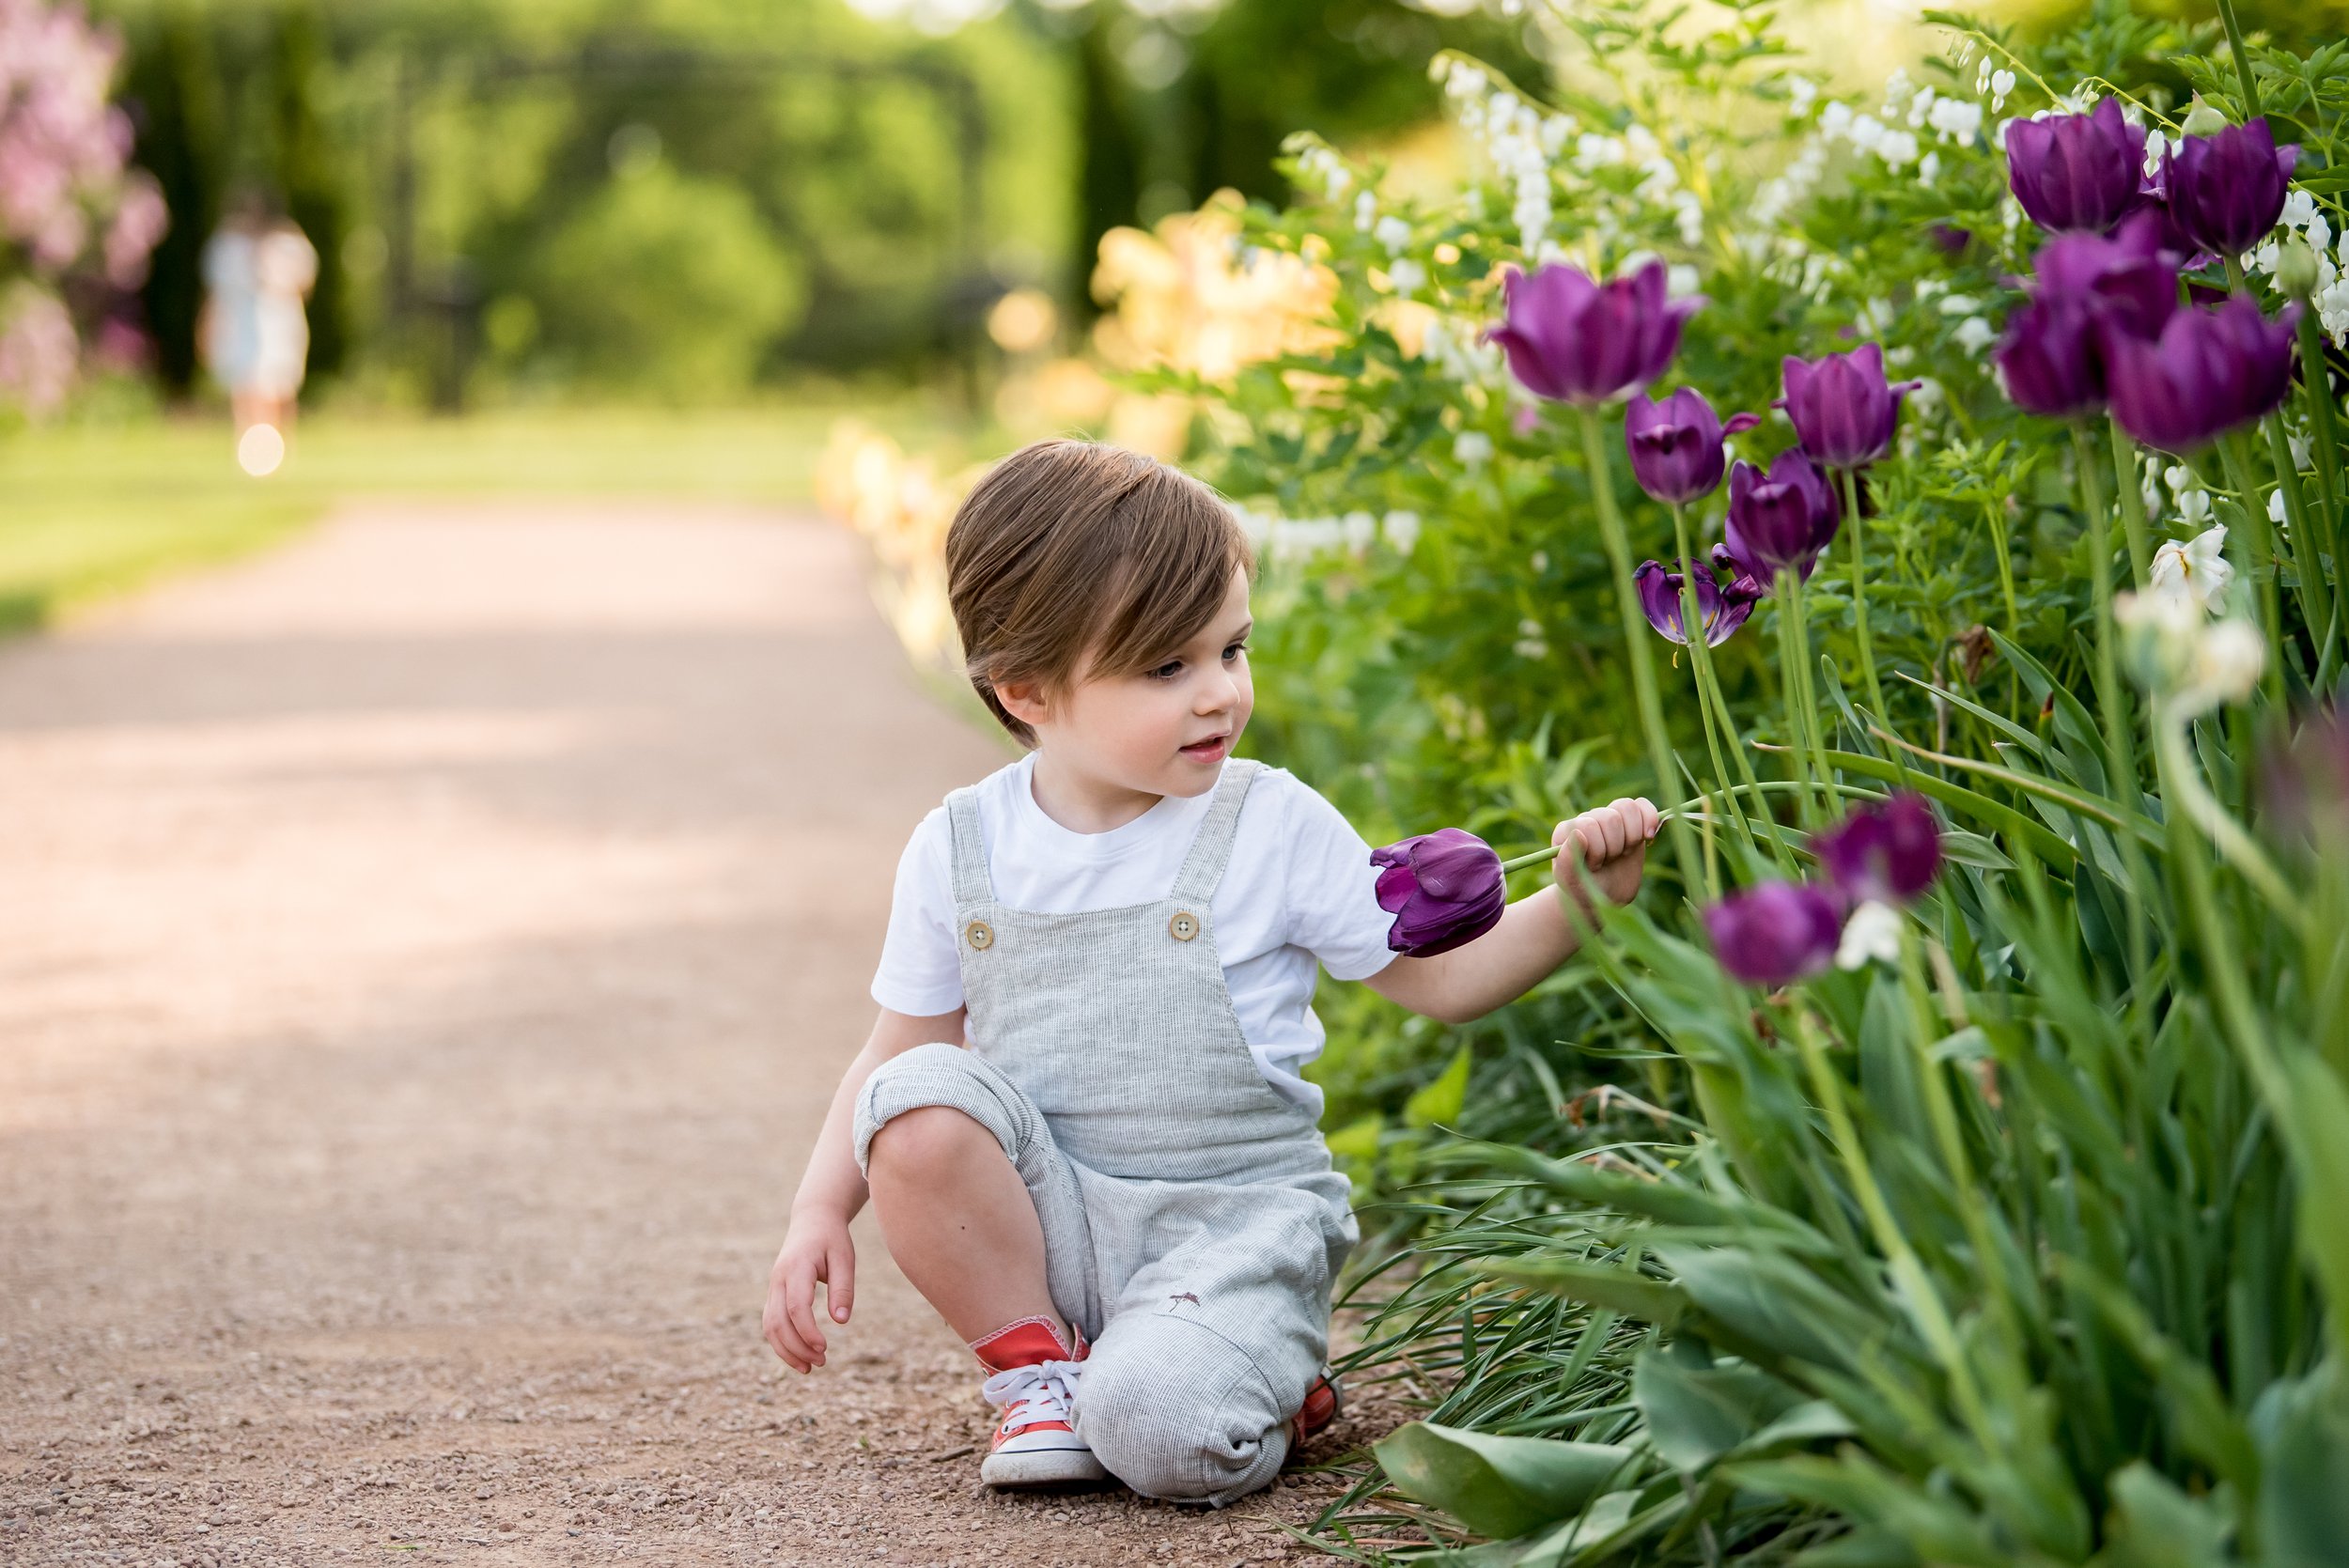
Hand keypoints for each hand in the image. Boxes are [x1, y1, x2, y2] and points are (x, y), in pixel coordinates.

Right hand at [762, 1212, 855, 1373]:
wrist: (812, 1220)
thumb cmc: (832, 1239)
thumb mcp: (845, 1259)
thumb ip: (843, 1289)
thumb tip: (841, 1321)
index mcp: (797, 1267)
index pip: (795, 1305)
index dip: (807, 1330)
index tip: (824, 1348)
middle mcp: (779, 1279)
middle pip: (777, 1321)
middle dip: (796, 1347)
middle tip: (821, 1363)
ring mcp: (773, 1287)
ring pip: (769, 1326)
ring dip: (786, 1350)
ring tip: (809, 1368)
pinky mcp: (774, 1294)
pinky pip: (771, 1323)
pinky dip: (782, 1343)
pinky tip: (800, 1357)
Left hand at [1553, 797, 1660, 918]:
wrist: (1604, 899)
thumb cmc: (1584, 891)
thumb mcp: (1570, 882)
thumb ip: (1567, 861)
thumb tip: (1577, 833)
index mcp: (1567, 830)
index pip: (1589, 826)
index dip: (1598, 850)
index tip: (1594, 867)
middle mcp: (1588, 819)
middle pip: (1611, 818)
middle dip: (1615, 846)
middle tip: (1608, 862)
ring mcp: (1610, 819)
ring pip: (1627, 807)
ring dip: (1631, 836)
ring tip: (1623, 853)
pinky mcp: (1631, 823)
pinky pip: (1642, 805)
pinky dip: (1650, 818)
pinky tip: (1649, 837)